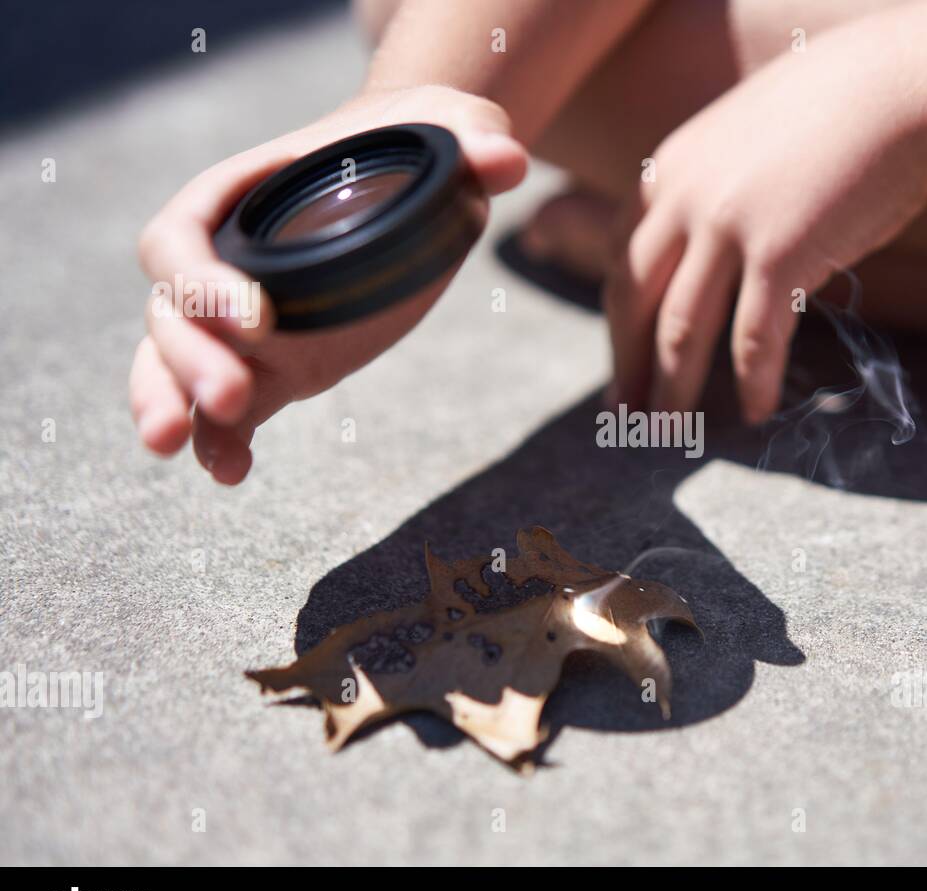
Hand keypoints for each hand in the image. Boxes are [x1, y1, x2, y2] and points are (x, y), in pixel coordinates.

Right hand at [129, 85, 526, 483]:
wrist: (419, 177)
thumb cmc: (419, 139)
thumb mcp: (453, 127)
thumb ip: (473, 139)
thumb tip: (506, 162)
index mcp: (245, 195)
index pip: (184, 234)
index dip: (202, 277)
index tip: (256, 315)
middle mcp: (228, 262)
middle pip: (170, 312)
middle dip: (187, 358)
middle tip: (232, 397)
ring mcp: (245, 324)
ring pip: (173, 365)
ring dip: (167, 403)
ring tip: (173, 447)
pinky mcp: (276, 368)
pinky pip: (227, 412)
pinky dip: (218, 443)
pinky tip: (231, 474)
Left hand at [603, 20, 926, 423]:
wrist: (903, 86)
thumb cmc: (840, 109)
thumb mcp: (747, 138)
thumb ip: (712, 187)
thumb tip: (707, 240)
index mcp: (670, 170)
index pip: (625, 262)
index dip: (619, 325)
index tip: (620, 368)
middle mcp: (684, 198)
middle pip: (635, 301)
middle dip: (627, 367)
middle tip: (626, 419)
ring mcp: (727, 226)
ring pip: (681, 330)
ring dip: (672, 390)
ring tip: (669, 435)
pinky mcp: (780, 254)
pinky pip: (755, 339)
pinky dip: (753, 383)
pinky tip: (757, 413)